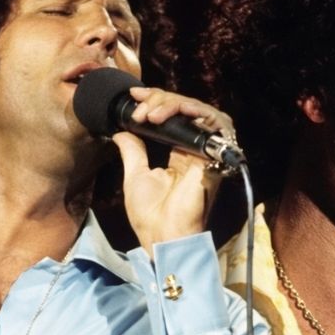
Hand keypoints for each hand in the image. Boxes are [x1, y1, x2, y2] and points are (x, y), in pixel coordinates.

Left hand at [111, 86, 234, 255]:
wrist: (164, 236)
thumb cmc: (150, 216)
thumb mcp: (134, 175)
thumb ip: (133, 150)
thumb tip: (120, 131)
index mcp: (180, 157)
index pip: (174, 119)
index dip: (157, 102)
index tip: (133, 98)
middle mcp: (196, 152)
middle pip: (186, 110)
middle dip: (160, 99)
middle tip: (138, 106)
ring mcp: (207, 153)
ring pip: (200, 111)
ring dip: (173, 103)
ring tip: (150, 111)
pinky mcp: (214, 155)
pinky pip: (212, 122)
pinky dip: (190, 110)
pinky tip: (165, 114)